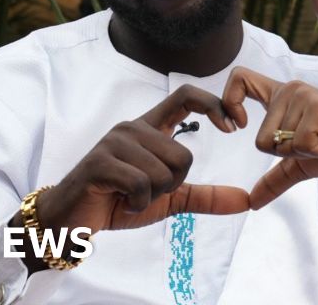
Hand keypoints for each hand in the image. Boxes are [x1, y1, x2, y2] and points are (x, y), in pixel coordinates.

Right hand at [38, 84, 249, 234]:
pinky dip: (136, 203)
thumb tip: (245, 200)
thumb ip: (205, 196)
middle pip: (184, 155)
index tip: (233, 127)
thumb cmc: (118, 202)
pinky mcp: (101, 162)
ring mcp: (115, 142)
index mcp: (150, 128)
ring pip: (164, 173)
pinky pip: (141, 185)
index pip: (186, 96)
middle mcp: (133, 127)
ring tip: (128, 196)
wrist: (71, 221)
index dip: (215, 105)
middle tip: (146, 192)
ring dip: (151, 197)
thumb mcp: (168, 199)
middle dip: (173, 185)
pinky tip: (119, 202)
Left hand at [222, 66, 317, 209]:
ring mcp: (304, 96)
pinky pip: (301, 144)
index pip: (241, 79)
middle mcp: (290, 90)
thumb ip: (274, 179)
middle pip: (260, 139)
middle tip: (315, 142)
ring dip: (305, 153)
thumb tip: (251, 202)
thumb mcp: (299, 166)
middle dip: (287, 154)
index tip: (237, 125)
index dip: (228, 101)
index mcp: (281, 97)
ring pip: (280, 144)